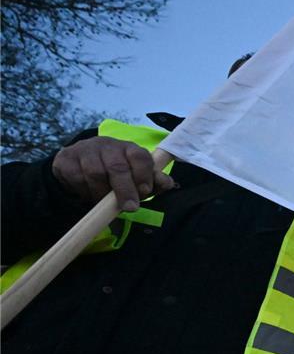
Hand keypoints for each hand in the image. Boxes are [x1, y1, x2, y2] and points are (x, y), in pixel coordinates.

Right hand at [52, 136, 175, 210]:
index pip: (140, 156)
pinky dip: (84, 190)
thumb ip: (153, 182)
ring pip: (95, 173)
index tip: (144, 191)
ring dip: (101, 193)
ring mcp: (86, 149)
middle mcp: (108, 145)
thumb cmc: (116, 174)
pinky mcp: (66, 158)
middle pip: (117, 166)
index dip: (144, 174)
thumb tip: (167, 183)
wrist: (78, 165)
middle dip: (125, 189)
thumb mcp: (136, 178)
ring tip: (104, 201)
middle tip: (130, 208)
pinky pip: (76, 177)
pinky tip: (88, 192)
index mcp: (129, 148)